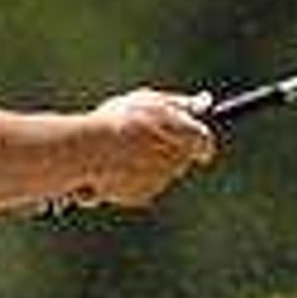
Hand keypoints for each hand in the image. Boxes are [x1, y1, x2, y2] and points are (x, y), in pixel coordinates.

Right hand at [72, 88, 217, 209]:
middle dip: (165, 150)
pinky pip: (136, 186)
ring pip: (157, 173)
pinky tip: (108, 166)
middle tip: (141, 137)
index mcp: (189, 137)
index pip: (205, 143)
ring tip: (117, 149)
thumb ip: (181, 104)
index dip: (195, 140)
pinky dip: (126, 178)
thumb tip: (205, 101)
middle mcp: (179, 163)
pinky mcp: (140, 196)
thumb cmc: (121, 119)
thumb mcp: (152, 101)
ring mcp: (160, 181)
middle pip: (180, 159)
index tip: (186, 138)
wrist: (91, 149)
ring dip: (142, 164)